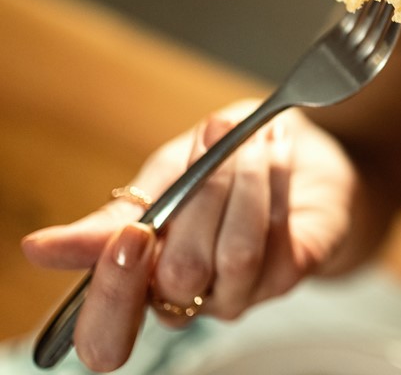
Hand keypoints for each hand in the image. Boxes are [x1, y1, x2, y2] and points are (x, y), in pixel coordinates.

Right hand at [21, 102, 358, 371]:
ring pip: (234, 254)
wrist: (294, 148)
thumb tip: (40, 250)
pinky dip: (273, 182)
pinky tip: (275, 153)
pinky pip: (276, 237)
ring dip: (242, 181)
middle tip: (208, 141)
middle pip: (177, 277)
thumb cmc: (219, 165)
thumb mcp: (160, 177)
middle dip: (198, 198)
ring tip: (251, 138)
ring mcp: (240, 292)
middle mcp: (186, 298)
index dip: (114, 292)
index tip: (131, 234)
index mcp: (138, 278)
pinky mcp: (288, 273)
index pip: (108, 328)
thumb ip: (113, 217)